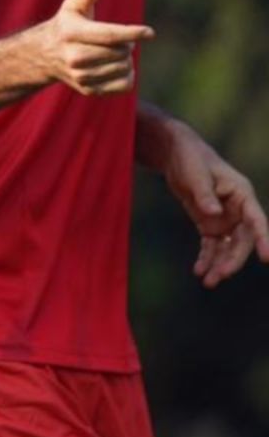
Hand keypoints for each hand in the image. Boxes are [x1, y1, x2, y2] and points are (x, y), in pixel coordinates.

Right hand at [39, 0, 153, 94]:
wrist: (44, 56)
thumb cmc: (66, 26)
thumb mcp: (71, 7)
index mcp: (71, 34)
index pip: (108, 35)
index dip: (132, 33)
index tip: (149, 33)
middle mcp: (74, 57)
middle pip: (120, 52)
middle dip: (128, 43)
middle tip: (121, 40)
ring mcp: (80, 76)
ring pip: (124, 68)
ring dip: (127, 59)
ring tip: (117, 54)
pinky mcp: (88, 90)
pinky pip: (124, 85)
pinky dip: (129, 76)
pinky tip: (120, 67)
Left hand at [156, 121, 268, 287]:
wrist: (176, 154)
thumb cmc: (190, 158)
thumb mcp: (195, 173)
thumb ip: (204, 194)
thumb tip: (213, 215)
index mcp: (242, 194)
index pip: (257, 220)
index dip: (263, 239)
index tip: (267, 258)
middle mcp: (238, 210)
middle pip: (242, 240)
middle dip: (233, 260)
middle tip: (220, 276)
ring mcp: (225, 219)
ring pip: (227, 247)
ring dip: (219, 264)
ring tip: (208, 282)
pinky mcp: (210, 224)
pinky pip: (211, 245)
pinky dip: (206, 258)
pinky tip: (199, 270)